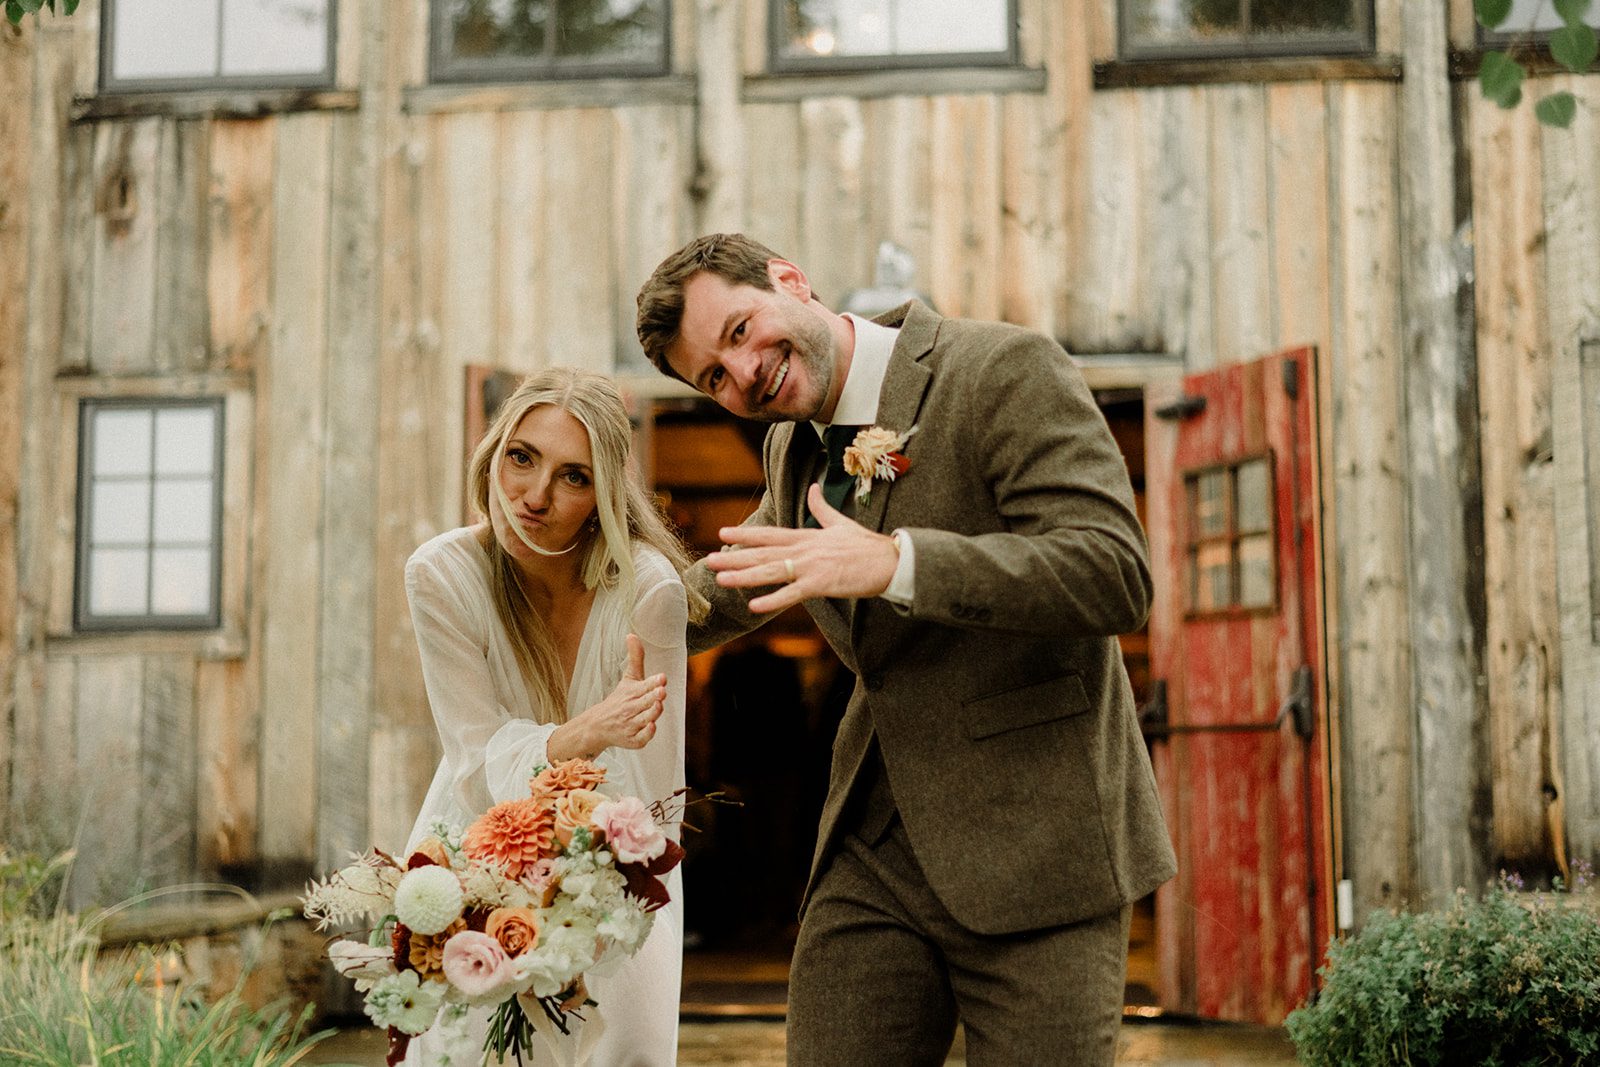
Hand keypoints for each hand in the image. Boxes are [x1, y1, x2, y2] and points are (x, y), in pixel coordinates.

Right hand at [549, 634, 665, 758]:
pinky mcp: (633, 740)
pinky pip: (641, 738)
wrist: (599, 725)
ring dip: (652, 712)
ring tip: (658, 704)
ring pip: (644, 719)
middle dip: (653, 696)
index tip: (662, 677)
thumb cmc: (619, 700)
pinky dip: (646, 734)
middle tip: (661, 690)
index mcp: (632, 692)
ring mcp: (631, 725)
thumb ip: (635, 658)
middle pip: (645, 702)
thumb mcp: (628, 678)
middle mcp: (631, 708)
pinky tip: (651, 726)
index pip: (644, 686)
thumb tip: (632, 634)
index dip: (653, 682)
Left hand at [705, 483, 899, 613]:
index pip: (769, 535)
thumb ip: (822, 507)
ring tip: (721, 579)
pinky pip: (792, 593)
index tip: (722, 533)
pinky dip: (772, 599)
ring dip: (744, 576)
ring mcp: (812, 566)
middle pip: (763, 553)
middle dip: (734, 556)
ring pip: (771, 571)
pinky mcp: (822, 583)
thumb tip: (814, 487)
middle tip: (708, 560)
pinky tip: (753, 605)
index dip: (745, 534)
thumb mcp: (841, 523)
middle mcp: (805, 549)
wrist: (891, 561)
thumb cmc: (868, 546)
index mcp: (807, 536)